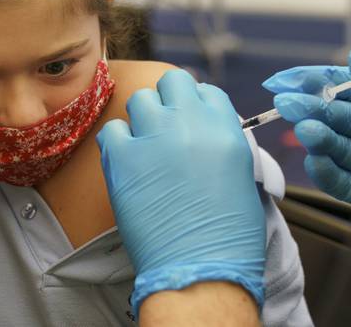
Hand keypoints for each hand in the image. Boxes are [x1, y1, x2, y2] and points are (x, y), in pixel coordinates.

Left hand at [97, 69, 265, 317]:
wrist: (200, 269)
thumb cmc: (226, 235)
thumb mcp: (239, 175)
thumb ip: (219, 142)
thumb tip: (201, 131)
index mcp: (224, 128)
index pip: (205, 91)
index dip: (195, 105)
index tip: (189, 121)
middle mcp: (189, 124)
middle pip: (171, 82)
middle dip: (168, 100)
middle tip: (165, 127)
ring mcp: (154, 137)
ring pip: (140, 100)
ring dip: (143, 119)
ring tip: (146, 148)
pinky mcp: (123, 157)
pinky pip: (111, 130)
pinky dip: (117, 143)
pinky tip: (127, 162)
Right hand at [262, 45, 350, 208]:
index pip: (341, 86)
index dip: (311, 82)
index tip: (283, 82)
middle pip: (334, 117)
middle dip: (310, 110)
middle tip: (288, 105)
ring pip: (336, 149)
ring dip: (318, 140)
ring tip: (308, 132)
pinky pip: (344, 185)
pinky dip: (328, 176)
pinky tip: (318, 163)